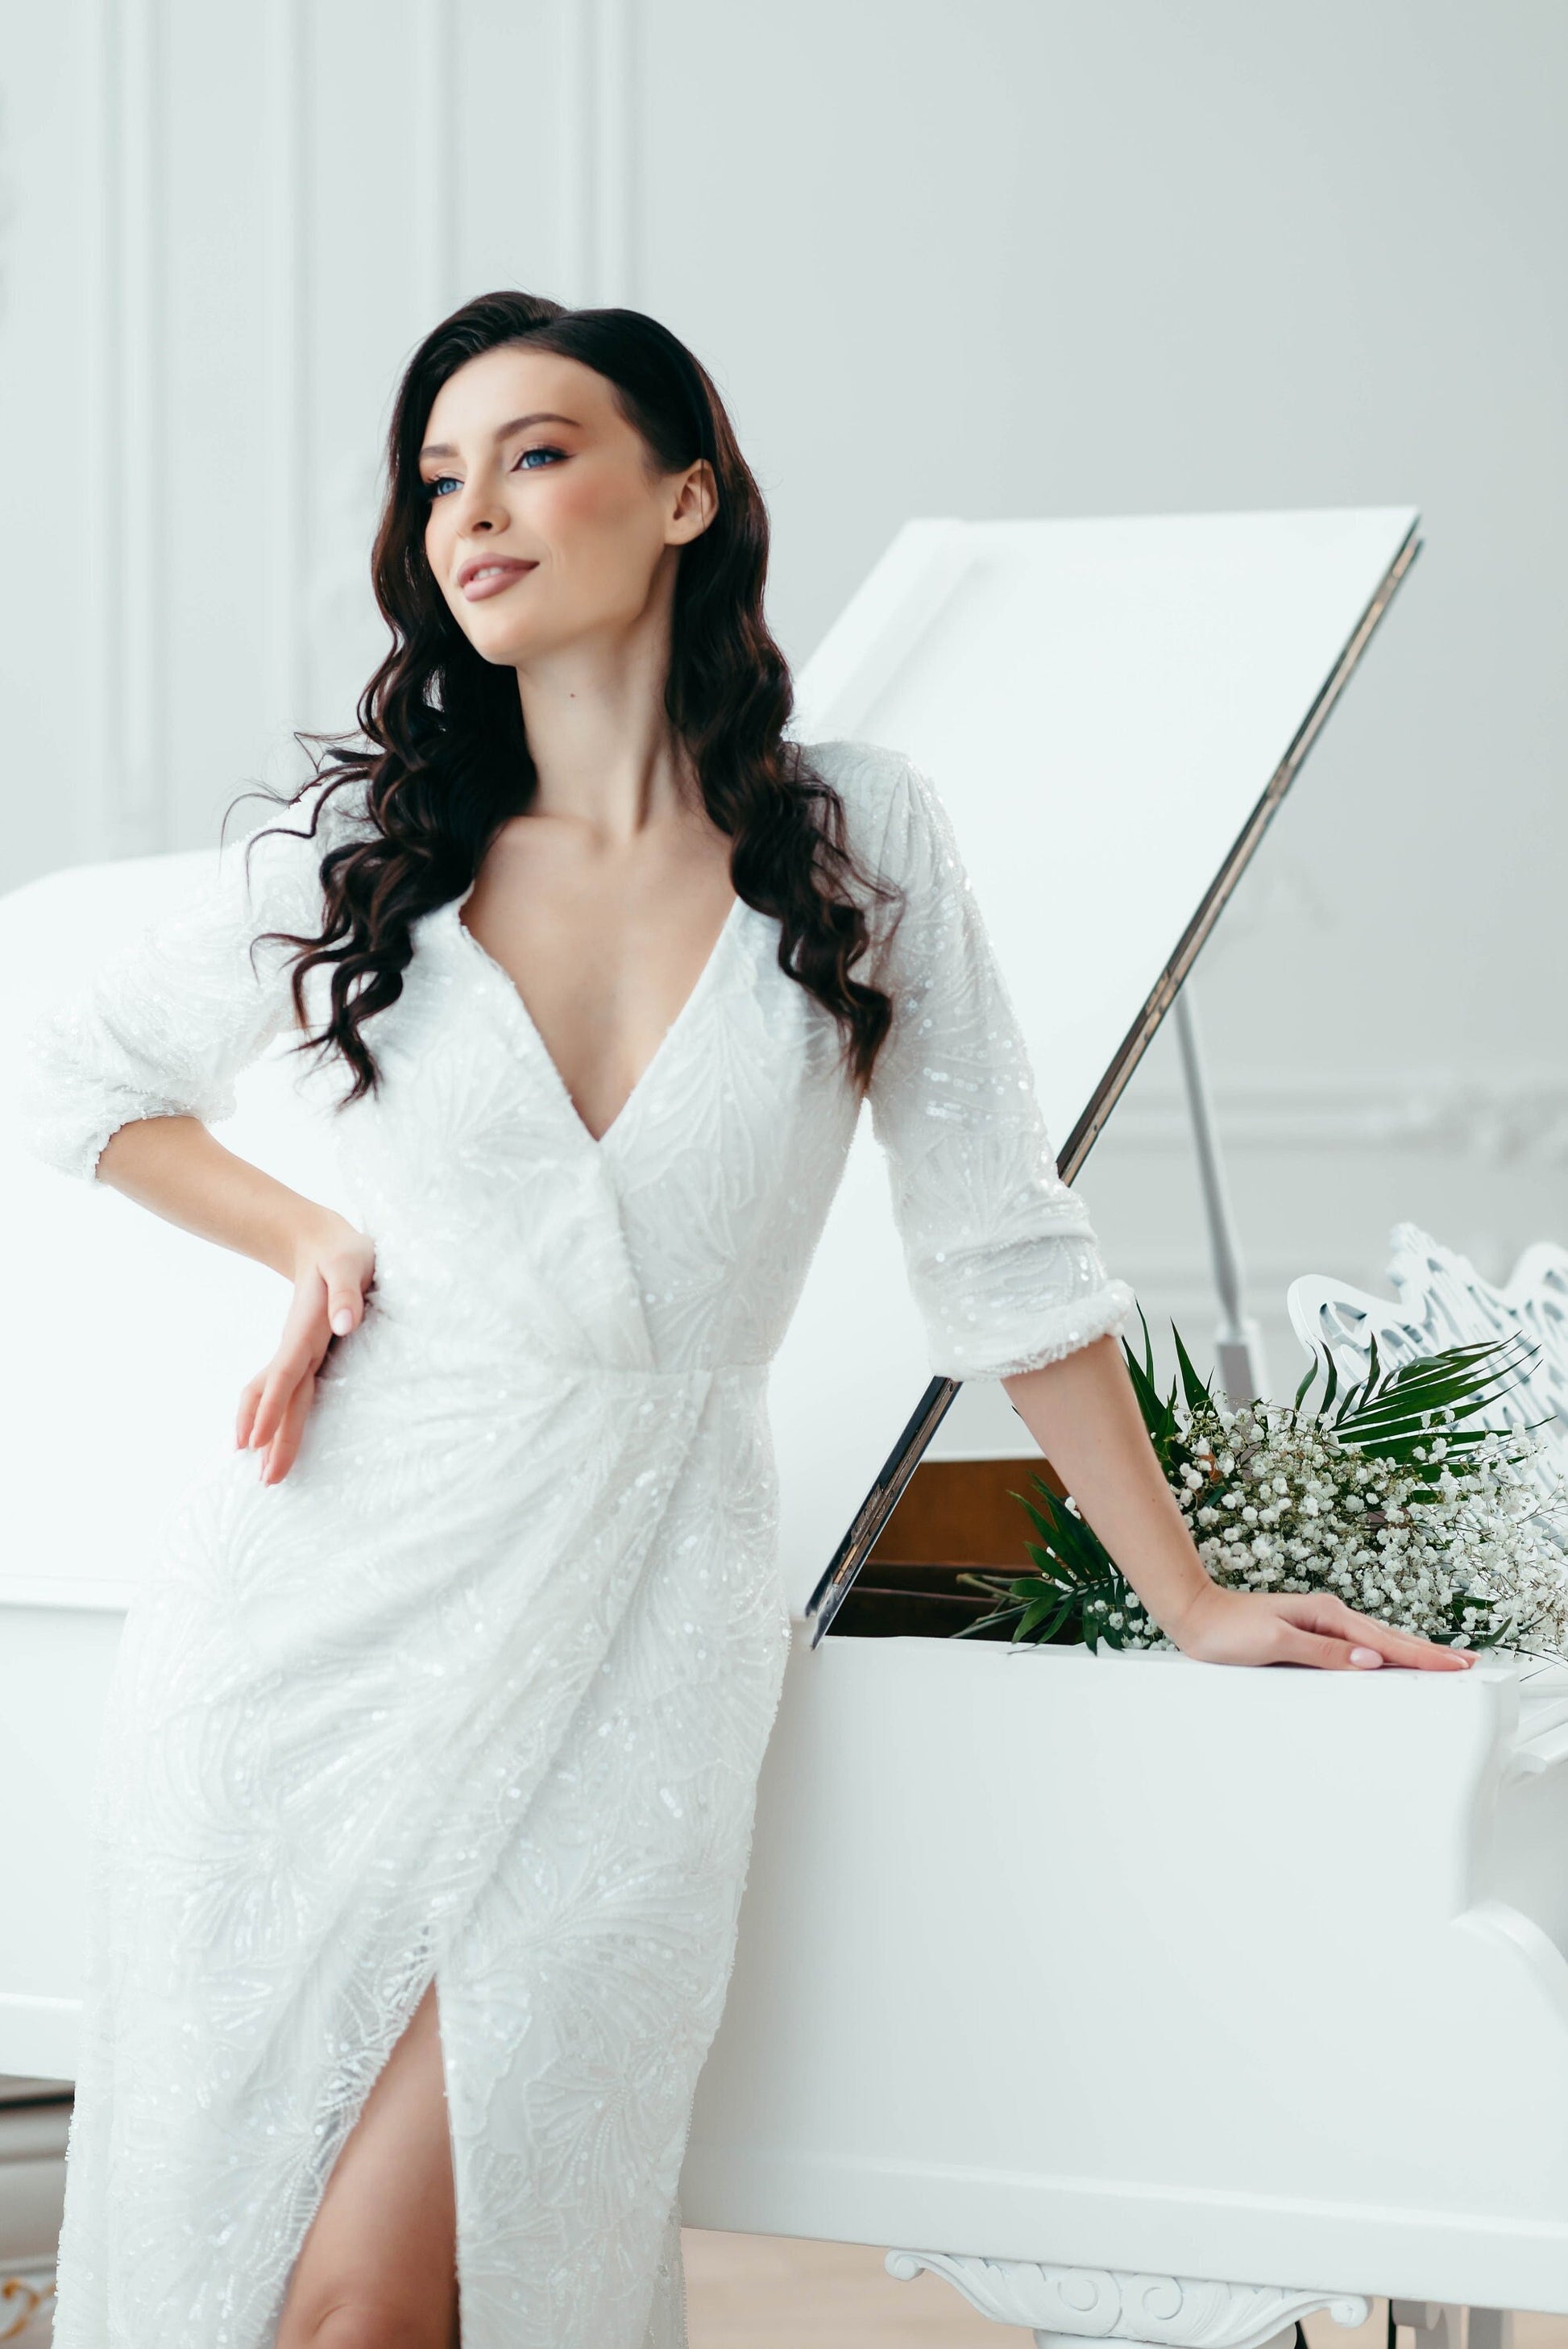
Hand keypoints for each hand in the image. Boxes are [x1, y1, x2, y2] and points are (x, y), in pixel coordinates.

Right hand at [235, 1211, 376, 1485]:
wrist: (320, 1242)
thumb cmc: (343, 1253)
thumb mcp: (350, 1262)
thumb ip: (346, 1292)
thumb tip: (345, 1325)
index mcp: (307, 1330)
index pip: (287, 1373)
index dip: (273, 1406)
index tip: (257, 1440)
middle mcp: (298, 1346)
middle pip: (282, 1396)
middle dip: (272, 1438)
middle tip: (266, 1481)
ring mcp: (298, 1351)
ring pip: (277, 1396)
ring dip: (267, 1431)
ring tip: (260, 1469)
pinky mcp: (303, 1353)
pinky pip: (280, 1387)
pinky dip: (267, 1412)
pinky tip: (261, 1436)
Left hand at [1167, 1581, 1477, 1672]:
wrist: (1196, 1615)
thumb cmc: (1228, 1631)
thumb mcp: (1274, 1642)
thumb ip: (1323, 1652)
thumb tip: (1370, 1659)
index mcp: (1327, 1616)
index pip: (1386, 1642)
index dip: (1423, 1656)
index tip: (1458, 1665)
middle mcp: (1329, 1616)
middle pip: (1390, 1638)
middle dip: (1429, 1652)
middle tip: (1468, 1664)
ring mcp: (1322, 1623)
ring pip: (1378, 1640)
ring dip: (1411, 1651)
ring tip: (1442, 1661)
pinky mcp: (1312, 1633)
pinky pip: (1359, 1645)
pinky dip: (1384, 1652)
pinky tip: (1390, 1659)